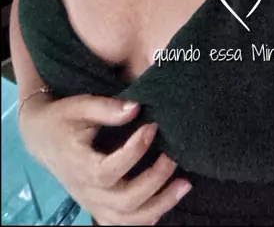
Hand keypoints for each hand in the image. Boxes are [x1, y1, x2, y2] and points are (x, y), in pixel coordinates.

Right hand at [19, 93, 191, 224]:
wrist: (43, 137)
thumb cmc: (63, 118)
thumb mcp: (79, 106)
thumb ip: (106, 108)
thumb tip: (136, 107)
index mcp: (79, 165)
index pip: (108, 171)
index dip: (133, 152)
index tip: (152, 127)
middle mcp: (86, 191)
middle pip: (124, 201)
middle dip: (154, 180)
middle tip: (173, 155)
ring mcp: (93, 203)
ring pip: (128, 219)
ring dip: (160, 204)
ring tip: (184, 184)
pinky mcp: (99, 207)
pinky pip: (124, 224)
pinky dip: (147, 218)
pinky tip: (167, 200)